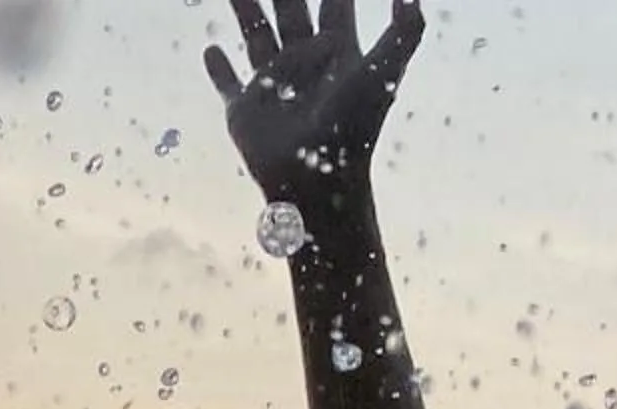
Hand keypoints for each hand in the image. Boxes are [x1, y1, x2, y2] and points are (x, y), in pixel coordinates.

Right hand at [203, 0, 423, 207]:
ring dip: (245, 10)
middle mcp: (304, 64)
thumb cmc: (353, 129)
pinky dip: (219, 69)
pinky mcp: (245, 111)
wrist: (316, 182)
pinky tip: (210, 51)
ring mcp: (273, 87)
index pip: (335, 2)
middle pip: (291, 10)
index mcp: (336, 53)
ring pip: (255, 35)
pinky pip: (229, 84)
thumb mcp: (385, 73)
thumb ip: (406, 30)